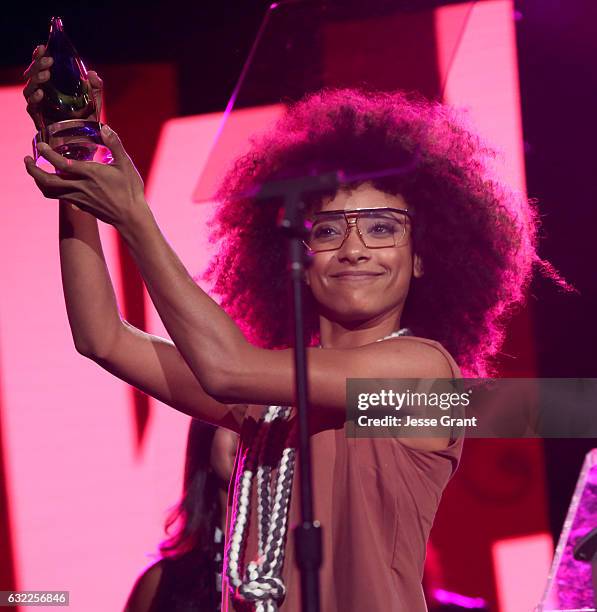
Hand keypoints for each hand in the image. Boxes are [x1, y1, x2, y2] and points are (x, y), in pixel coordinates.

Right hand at [23, 44, 103, 129]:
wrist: (87, 141)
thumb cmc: (88, 119)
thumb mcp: (95, 101)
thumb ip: (96, 87)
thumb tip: (92, 73)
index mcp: (54, 85)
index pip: (42, 66)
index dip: (40, 56)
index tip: (44, 47)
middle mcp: (44, 93)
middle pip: (33, 75)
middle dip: (38, 65)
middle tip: (49, 61)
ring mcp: (40, 106)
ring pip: (29, 88)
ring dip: (36, 79)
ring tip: (46, 75)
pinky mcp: (39, 119)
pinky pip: (31, 107)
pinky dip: (34, 99)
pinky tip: (41, 94)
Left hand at [24, 125, 147, 229]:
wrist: (131, 217)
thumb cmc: (130, 190)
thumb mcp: (126, 165)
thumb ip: (115, 145)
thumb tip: (105, 128)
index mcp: (90, 174)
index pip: (61, 164)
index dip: (47, 154)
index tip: (40, 146)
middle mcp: (80, 187)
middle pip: (47, 181)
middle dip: (32, 170)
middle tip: (27, 160)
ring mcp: (78, 198)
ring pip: (50, 191)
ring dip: (38, 180)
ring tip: (35, 170)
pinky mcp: (81, 206)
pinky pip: (59, 197)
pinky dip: (51, 189)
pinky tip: (54, 183)